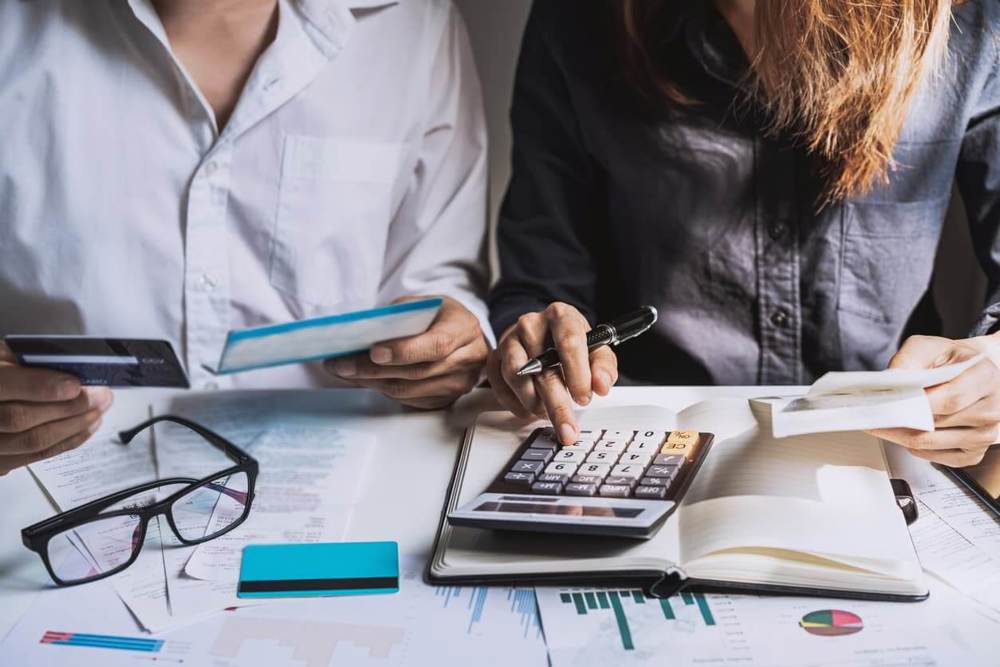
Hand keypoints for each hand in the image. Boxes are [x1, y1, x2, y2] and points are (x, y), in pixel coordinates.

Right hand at [0, 343, 113, 475]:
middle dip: (69, 408)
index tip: (75, 385)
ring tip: (98, 412)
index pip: (4, 386)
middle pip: (21, 419)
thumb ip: (29, 362)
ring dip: (73, 427)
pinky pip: (34, 458)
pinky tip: (84, 429)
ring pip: (32, 442)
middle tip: (101, 397)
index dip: (41, 387)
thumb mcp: (4, 354)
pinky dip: (65, 443)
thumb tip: (72, 370)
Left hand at [325, 296, 488, 408]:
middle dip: (373, 369)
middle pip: (417, 371)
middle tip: (341, 364)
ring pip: (410, 390)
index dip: (405, 351)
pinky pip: (410, 400)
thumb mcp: (425, 304)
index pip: (436, 345)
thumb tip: (365, 333)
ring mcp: (459, 383)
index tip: (374, 352)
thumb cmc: (440, 316)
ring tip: (345, 371)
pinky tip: (365, 379)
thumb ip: (400, 316)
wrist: (464, 336)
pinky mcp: (447, 399)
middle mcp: (467, 359)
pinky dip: (383, 390)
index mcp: (463, 328)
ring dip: (373, 382)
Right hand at [486, 302, 617, 444]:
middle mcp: (531, 324)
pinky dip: (517, 405)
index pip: (569, 343)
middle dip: (557, 405)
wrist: (542, 333)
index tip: (584, 398)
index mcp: (560, 316)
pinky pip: (501, 388)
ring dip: (534, 404)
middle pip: (542, 368)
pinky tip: (531, 409)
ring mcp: (509, 341)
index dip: (577, 374)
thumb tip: (601, 385)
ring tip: (548, 412)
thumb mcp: (596, 349)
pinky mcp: (495, 358)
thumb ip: (603, 367)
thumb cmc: (570, 343)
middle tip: (567, 428)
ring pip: (517, 378)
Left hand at [868, 335, 999, 466]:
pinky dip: (913, 447)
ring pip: (931, 444)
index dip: (916, 405)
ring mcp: (985, 435)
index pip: (950, 400)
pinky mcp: (973, 453)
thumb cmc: (949, 360)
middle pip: (938, 424)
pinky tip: (904, 432)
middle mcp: (992, 409)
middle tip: (872, 414)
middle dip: (899, 420)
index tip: (886, 405)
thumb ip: (909, 359)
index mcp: (985, 378)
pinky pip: (935, 457)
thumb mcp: (929, 346)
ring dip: (900, 435)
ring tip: (882, 422)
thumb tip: (890, 380)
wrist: (968, 372)